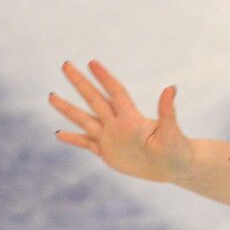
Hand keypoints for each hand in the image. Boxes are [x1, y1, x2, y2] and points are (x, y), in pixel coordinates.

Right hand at [49, 60, 192, 182]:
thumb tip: (171, 88)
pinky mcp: (108, 153)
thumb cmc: (177, 149)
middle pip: (94, 99)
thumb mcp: (171, 131)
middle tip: (66, 65)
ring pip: (84, 120)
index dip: (104, 77)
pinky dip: (73, 139)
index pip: (115, 92)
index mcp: (132, 118)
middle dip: (80, 82)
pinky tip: (59, 133)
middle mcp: (118, 124)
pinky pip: (86, 144)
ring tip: (51, 95)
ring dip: (68, 109)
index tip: (91, 62)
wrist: (175, 167)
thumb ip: (167, 111)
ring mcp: (111, 138)